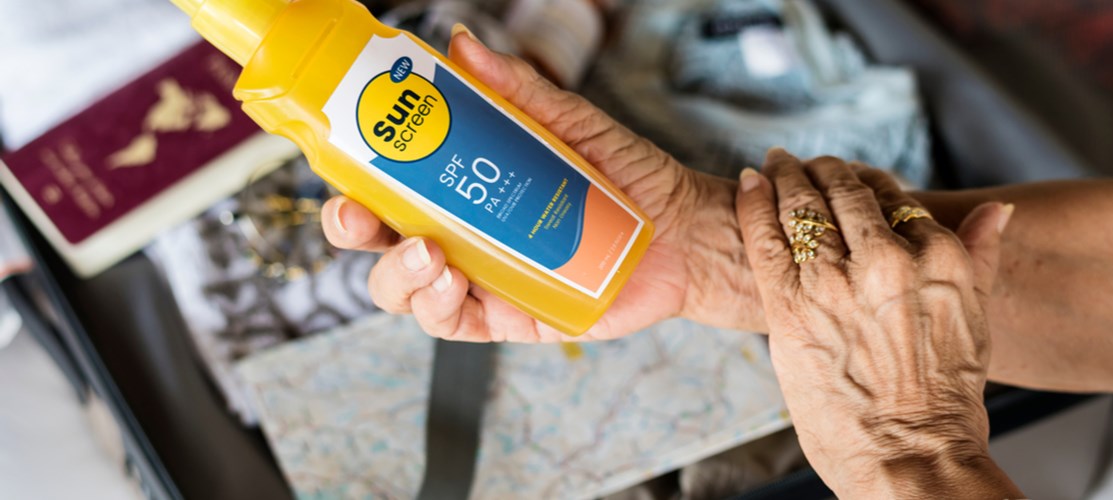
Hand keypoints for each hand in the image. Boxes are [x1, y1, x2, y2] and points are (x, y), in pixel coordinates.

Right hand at [323, 27, 764, 340]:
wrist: (684, 232)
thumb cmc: (628, 177)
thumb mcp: (570, 124)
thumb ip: (517, 91)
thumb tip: (462, 45)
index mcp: (461, 185)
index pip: (387, 182)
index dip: (351, 175)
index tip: (338, 156)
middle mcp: (459, 234)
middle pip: (377, 241)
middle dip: (352, 230)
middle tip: (359, 215)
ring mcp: (479, 280)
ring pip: (402, 289)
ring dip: (398, 272)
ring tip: (430, 252)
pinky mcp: (507, 319)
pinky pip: (451, 323)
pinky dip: (438, 305)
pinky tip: (452, 281)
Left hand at [735, 149, 1021, 497]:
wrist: (912, 460)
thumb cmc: (946, 402)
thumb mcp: (973, 320)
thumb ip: (978, 257)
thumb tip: (997, 211)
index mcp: (936, 256)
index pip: (891, 196)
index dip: (866, 182)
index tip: (850, 177)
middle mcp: (888, 258)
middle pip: (844, 191)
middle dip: (822, 170)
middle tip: (804, 162)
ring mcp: (836, 280)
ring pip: (802, 204)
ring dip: (786, 176)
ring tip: (775, 164)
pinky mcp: (792, 306)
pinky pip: (765, 236)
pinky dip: (754, 203)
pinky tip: (748, 183)